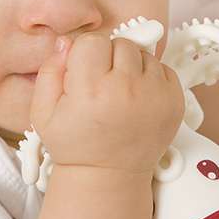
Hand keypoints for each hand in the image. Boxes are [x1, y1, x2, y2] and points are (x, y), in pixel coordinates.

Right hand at [29, 33, 184, 178]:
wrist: (109, 177)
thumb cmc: (75, 144)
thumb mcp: (43, 111)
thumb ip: (50, 69)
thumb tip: (67, 42)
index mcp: (91, 90)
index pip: (91, 41)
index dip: (84, 55)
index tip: (84, 74)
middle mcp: (127, 89)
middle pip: (119, 43)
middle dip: (109, 59)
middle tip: (102, 85)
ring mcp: (156, 95)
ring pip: (143, 54)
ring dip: (131, 67)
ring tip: (120, 93)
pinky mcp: (176, 101)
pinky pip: (163, 68)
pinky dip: (150, 77)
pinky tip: (137, 98)